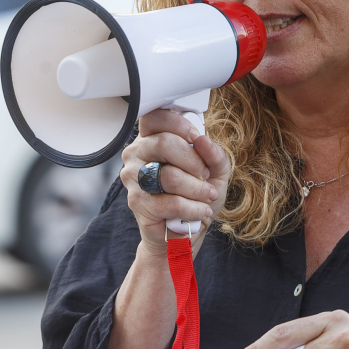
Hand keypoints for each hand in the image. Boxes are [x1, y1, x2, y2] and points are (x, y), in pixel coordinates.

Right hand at [119, 109, 230, 254]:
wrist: (184, 232)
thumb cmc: (196, 195)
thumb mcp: (215, 170)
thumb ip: (214, 153)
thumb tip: (203, 141)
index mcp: (151, 139)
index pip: (154, 117)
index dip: (178, 125)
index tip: (195, 138)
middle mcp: (136, 155)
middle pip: (164, 143)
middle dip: (194, 162)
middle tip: (204, 175)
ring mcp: (133, 179)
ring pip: (169, 176)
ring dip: (197, 189)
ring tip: (206, 196)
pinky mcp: (137, 203)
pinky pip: (171, 202)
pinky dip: (193, 208)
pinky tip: (200, 211)